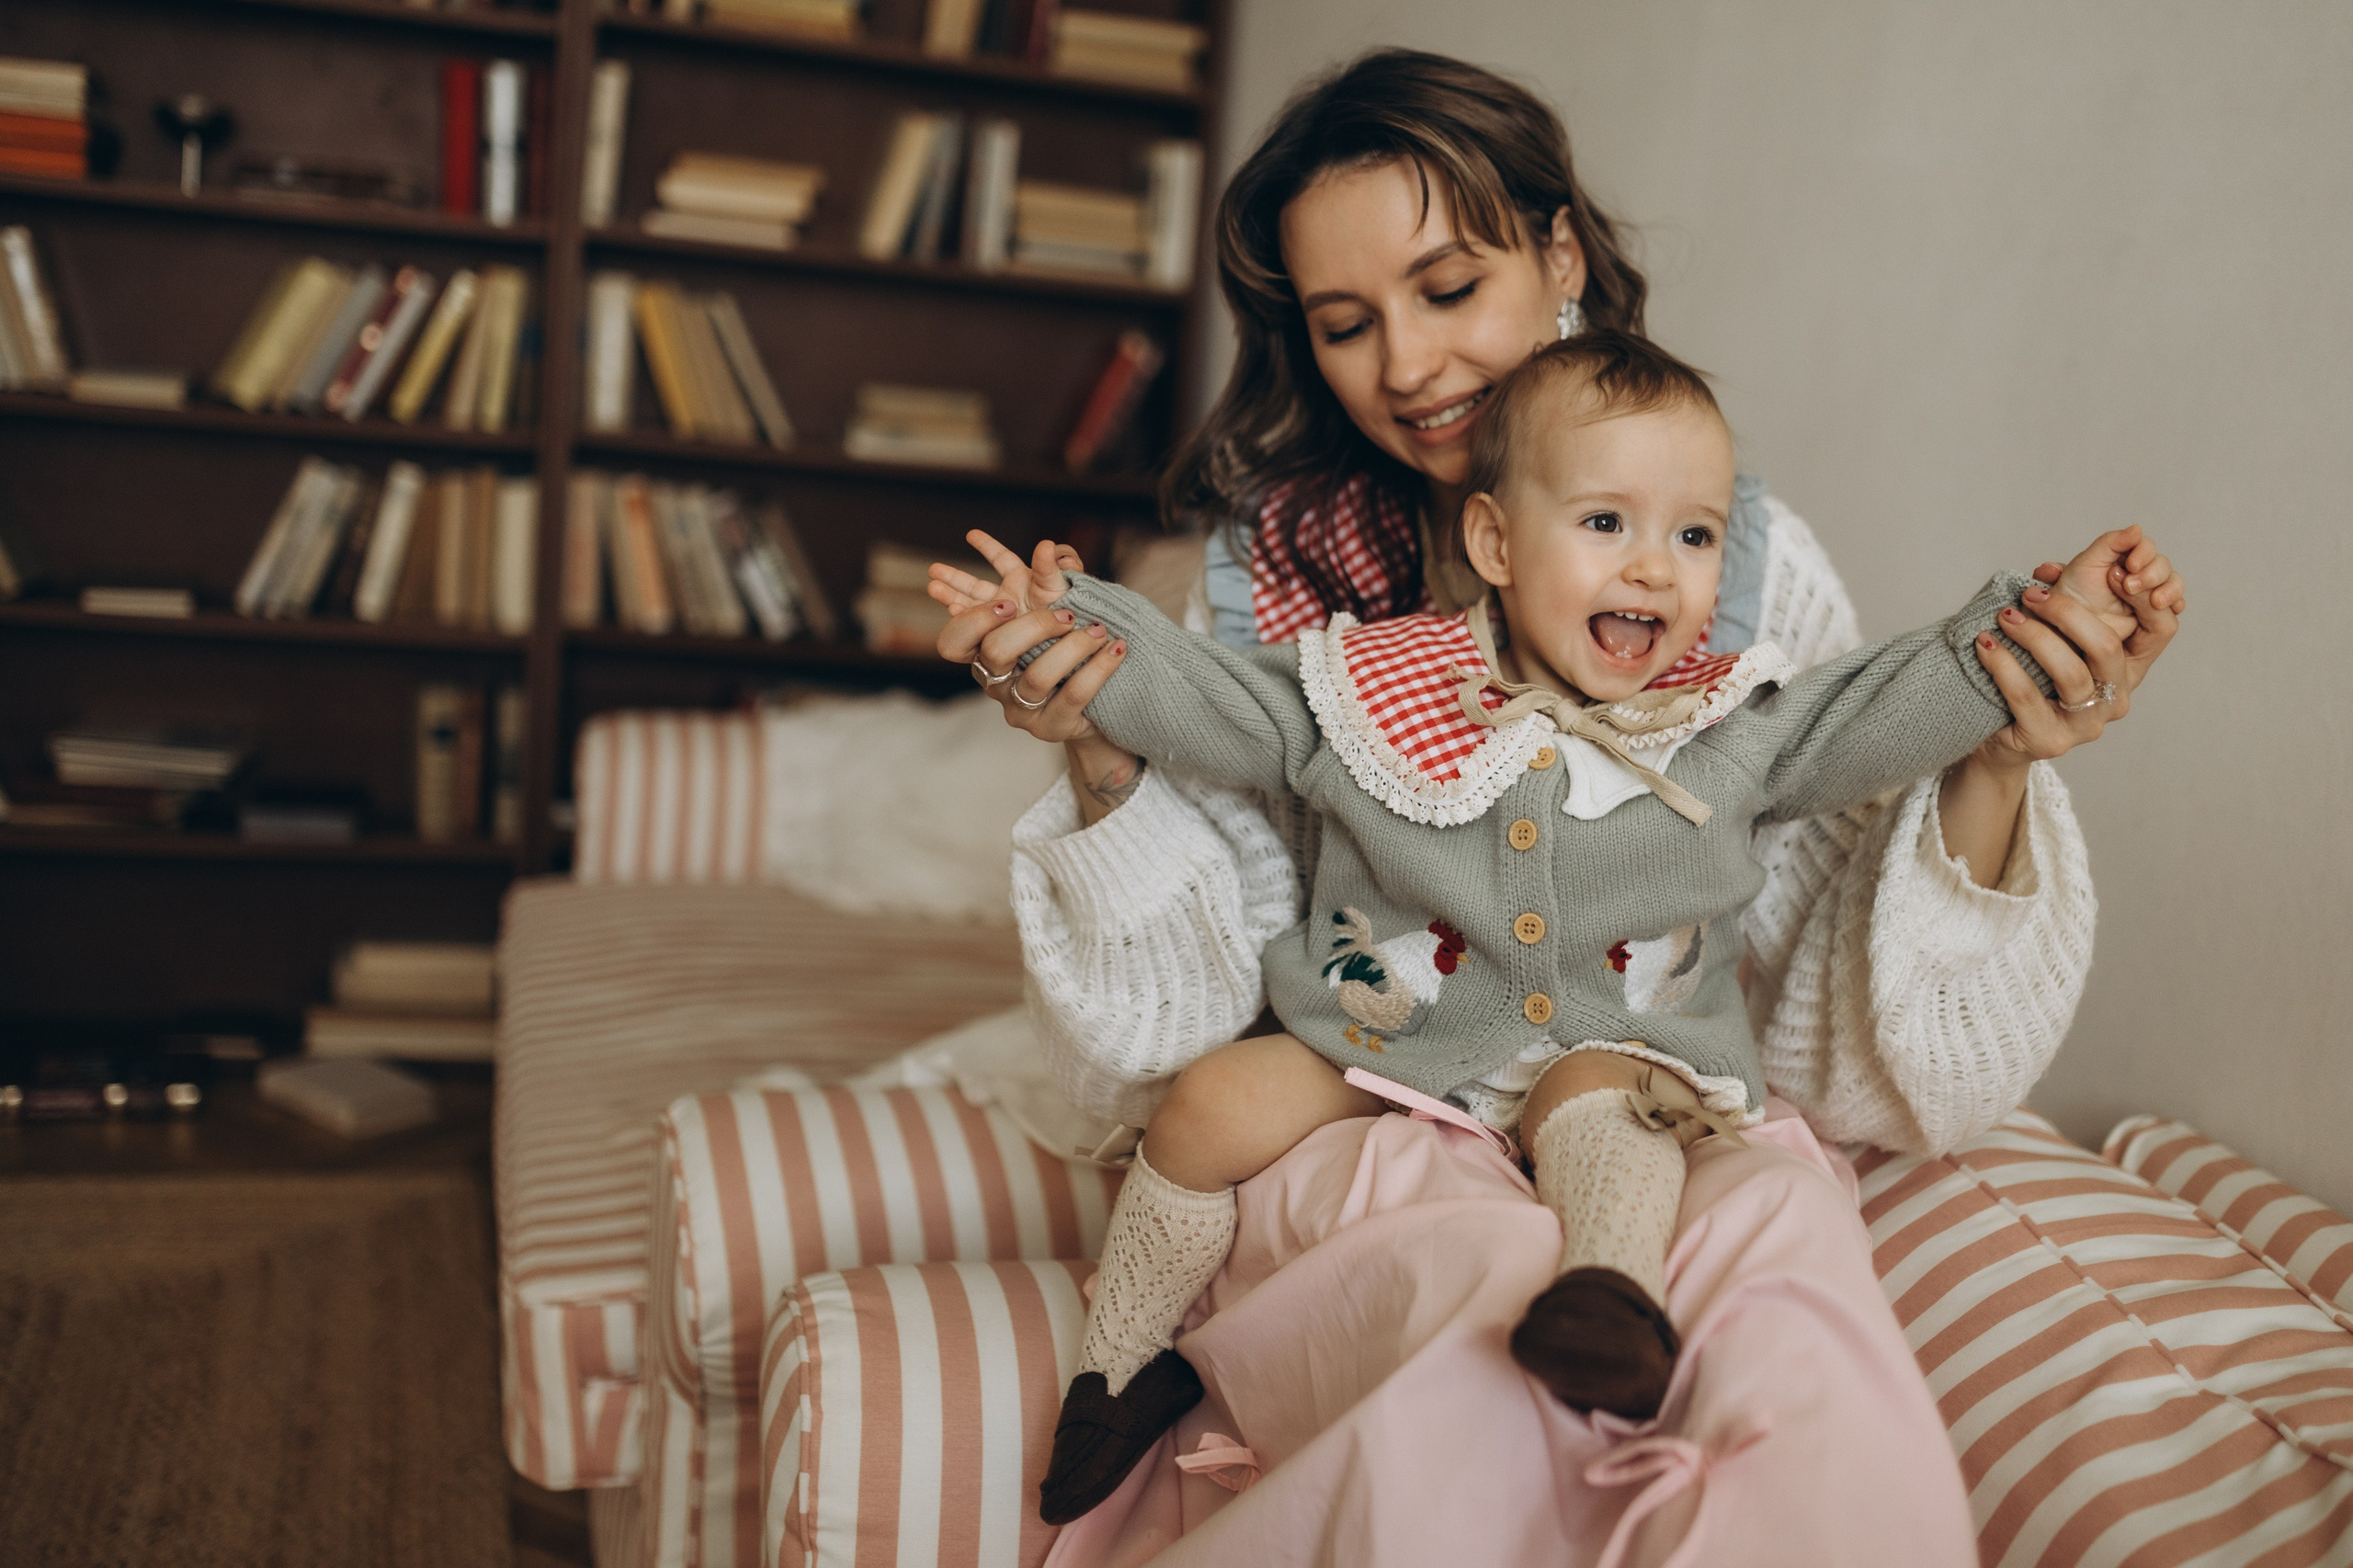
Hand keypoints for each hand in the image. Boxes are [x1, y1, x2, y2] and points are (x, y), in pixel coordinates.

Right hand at [930, 529, 1129, 747]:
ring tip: (1100, 630)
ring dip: (1074, 647)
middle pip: (994, 652)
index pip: (954, 640)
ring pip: (1037, 677)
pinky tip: (1117, 648)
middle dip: (1033, 627)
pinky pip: (1075, 694)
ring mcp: (1019, 707)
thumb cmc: (1067, 641)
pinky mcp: (1050, 726)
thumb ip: (1049, 574)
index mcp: (984, 648)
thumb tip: (1048, 547)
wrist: (1097, 697)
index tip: (1007, 603)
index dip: (974, 620)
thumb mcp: (1056, 602)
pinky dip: (1100, 667)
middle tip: (1067, 616)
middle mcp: (994, 680)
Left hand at [1972, 527, 2186, 769]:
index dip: (2146, 597)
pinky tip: (1987, 645)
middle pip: (2107, 648)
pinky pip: (2027, 696)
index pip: (2162, 629)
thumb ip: (2061, 604)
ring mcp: (2086, 724)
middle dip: (2068, 613)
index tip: (2113, 570)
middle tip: (2031, 595)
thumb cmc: (2031, 676)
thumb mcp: (2053, 638)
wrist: (1998, 735)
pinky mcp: (2050, 740)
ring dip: (2034, 637)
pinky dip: (2003, 665)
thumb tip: (2046, 569)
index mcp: (2128, 668)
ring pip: (2070, 673)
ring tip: (2005, 617)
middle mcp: (2115, 698)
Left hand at [2044, 525, 2176, 642]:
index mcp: (2123, 556)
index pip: (2146, 546)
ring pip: (2173, 583)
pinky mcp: (2153, 612)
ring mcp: (2148, 591)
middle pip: (2163, 565)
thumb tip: (2137, 528)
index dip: (2143, 553)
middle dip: (2151, 575)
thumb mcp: (2086, 563)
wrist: (2067, 626)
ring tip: (2155, 602)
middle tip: (2130, 587)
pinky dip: (2175, 604)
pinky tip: (2164, 607)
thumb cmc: (2072, 593)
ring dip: (2168, 590)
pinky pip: (2174, 605)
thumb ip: (2111, 543)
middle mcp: (2139, 571)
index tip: (2131, 566)